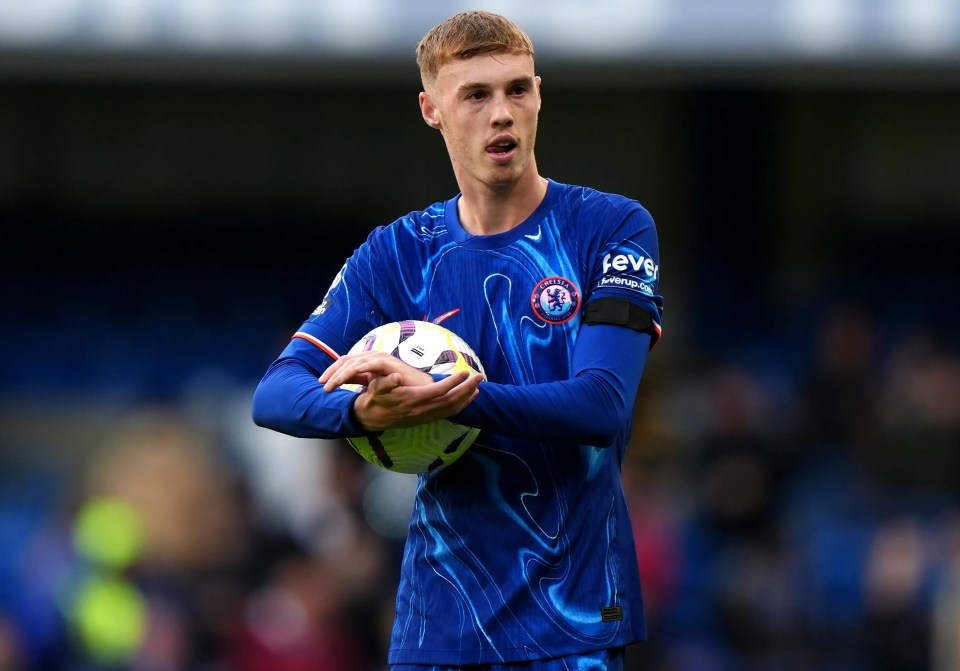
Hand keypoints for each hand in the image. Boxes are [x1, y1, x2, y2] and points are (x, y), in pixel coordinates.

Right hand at [319, 351, 481, 431]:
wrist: (372, 418)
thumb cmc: (375, 398)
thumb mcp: (375, 388)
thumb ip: (385, 382)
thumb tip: (394, 376)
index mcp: (413, 399)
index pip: (439, 391)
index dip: (454, 382)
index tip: (465, 372)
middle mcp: (422, 410)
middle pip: (451, 401)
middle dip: (468, 389)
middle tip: (480, 377)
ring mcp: (426, 416)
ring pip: (452, 409)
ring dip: (467, 399)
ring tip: (478, 388)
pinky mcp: (427, 419)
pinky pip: (448, 414)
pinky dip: (460, 407)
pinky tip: (467, 399)